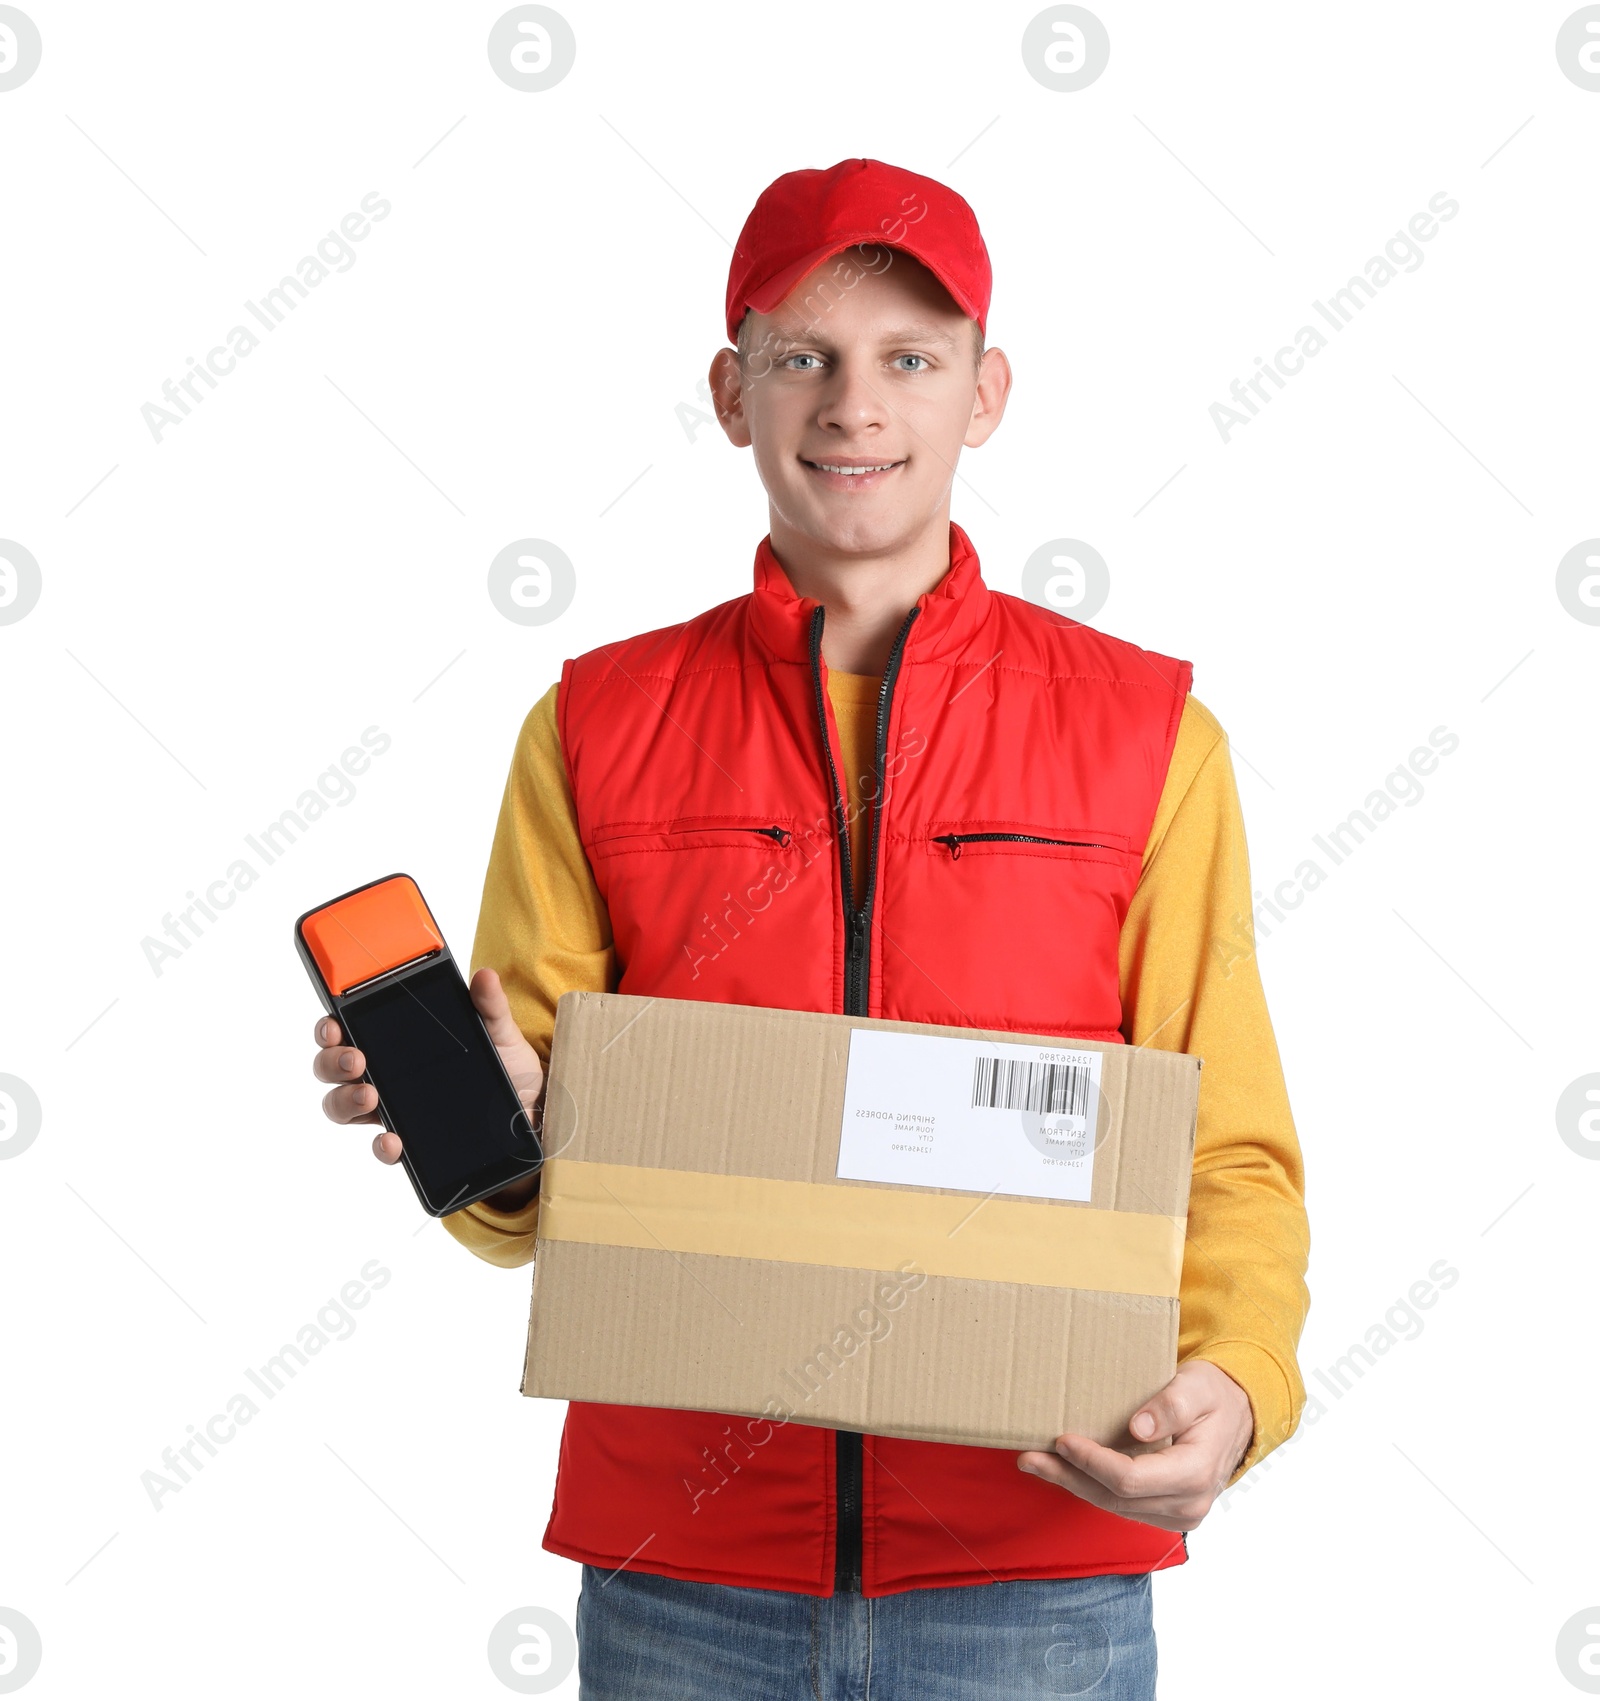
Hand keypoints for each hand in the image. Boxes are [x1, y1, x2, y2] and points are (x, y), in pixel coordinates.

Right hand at [311, 966, 545, 1209]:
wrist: (532, 1116)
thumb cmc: (507, 1070)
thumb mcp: (501, 1033)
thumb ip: (489, 1006)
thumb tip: (485, 976)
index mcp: (398, 1043)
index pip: (349, 1030)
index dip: (329, 1027)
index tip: (333, 1024)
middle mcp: (387, 1075)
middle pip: (333, 1068)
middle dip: (332, 1062)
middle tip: (355, 1059)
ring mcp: (395, 1110)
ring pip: (344, 1107)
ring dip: (345, 1100)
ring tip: (370, 1095)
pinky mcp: (412, 1142)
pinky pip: (383, 1147)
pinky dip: (381, 1146)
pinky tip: (392, 1140)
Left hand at [1016, 1359, 1253, 1531]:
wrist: (1238, 1417)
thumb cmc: (1214, 1395)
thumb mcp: (1197, 1387)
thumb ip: (1170, 1406)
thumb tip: (1137, 1428)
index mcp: (1195, 1474)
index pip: (1130, 1479)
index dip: (1092, 1462)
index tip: (1062, 1439)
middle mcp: (1188, 1505)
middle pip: (1114, 1498)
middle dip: (1067, 1477)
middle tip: (1028, 1457)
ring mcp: (1177, 1514)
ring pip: (1113, 1506)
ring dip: (1072, 1484)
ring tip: (1034, 1463)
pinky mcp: (1166, 1512)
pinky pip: (1121, 1505)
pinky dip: (1090, 1486)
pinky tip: (1064, 1470)